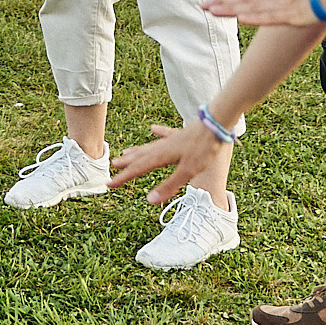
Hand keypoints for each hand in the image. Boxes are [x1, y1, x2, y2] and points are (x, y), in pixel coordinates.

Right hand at [108, 121, 224, 205]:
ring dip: (135, 153)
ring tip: (125, 154)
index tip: (109, 184)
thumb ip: (168, 186)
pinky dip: (157, 134)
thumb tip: (149, 200)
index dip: (123, 178)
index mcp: (161, 156)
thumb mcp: (186, 172)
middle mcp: (162, 147)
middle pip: (139, 157)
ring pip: (148, 147)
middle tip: (111, 169)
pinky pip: (163, 136)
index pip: (137, 169)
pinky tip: (153, 128)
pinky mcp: (180, 135)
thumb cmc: (202, 148)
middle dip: (125, 165)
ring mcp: (170, 140)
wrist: (215, 124)